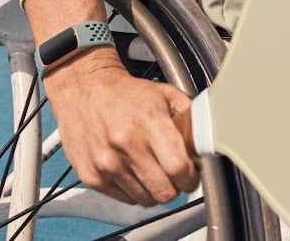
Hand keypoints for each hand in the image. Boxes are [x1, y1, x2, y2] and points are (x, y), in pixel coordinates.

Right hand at [43, 48, 200, 204]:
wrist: (84, 90)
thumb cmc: (127, 94)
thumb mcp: (166, 95)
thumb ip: (190, 119)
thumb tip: (205, 145)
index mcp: (149, 123)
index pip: (178, 168)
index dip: (191, 178)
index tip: (192, 176)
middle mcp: (126, 146)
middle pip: (164, 192)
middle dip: (176, 188)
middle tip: (175, 176)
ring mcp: (106, 165)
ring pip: (145, 200)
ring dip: (154, 190)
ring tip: (152, 170)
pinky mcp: (91, 177)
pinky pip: (124, 199)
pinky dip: (134, 190)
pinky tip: (133, 171)